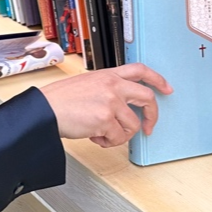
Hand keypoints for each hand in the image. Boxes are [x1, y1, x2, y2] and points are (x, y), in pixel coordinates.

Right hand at [39, 63, 172, 147]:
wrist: (45, 109)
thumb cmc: (61, 100)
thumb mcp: (88, 84)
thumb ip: (107, 89)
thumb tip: (122, 108)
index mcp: (108, 74)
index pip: (140, 70)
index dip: (157, 79)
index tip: (166, 88)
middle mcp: (113, 85)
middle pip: (147, 98)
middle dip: (151, 116)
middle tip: (148, 127)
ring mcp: (111, 102)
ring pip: (132, 124)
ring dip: (121, 135)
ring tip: (104, 134)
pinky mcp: (106, 119)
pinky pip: (118, 137)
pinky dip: (108, 142)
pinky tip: (95, 137)